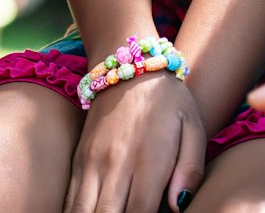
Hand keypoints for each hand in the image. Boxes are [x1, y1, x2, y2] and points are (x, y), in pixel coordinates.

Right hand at [64, 71, 204, 212]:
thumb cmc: (169, 101)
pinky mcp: (79, 159)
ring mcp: (92, 162)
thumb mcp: (193, 128)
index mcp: (149, 161)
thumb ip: (190, 171)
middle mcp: (116, 164)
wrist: (129, 66)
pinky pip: (71, 199)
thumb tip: (176, 208)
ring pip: (82, 212)